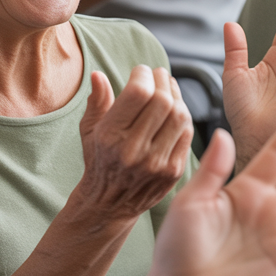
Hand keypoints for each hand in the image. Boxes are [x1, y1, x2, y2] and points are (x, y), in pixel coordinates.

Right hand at [75, 66, 193, 221]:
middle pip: (162, 101)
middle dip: (162, 81)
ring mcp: (156, 163)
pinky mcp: (173, 171)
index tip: (141, 71)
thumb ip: (97, 101)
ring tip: (168, 89)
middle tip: (158, 75)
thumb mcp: (89, 130)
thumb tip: (98, 74)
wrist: (109, 203)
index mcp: (110, 136)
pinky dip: (183, 117)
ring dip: (177, 96)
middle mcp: (134, 150)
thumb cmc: (98, 159)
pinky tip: (175, 110)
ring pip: (180, 115)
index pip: (138, 93)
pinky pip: (187, 134)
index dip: (144, 74)